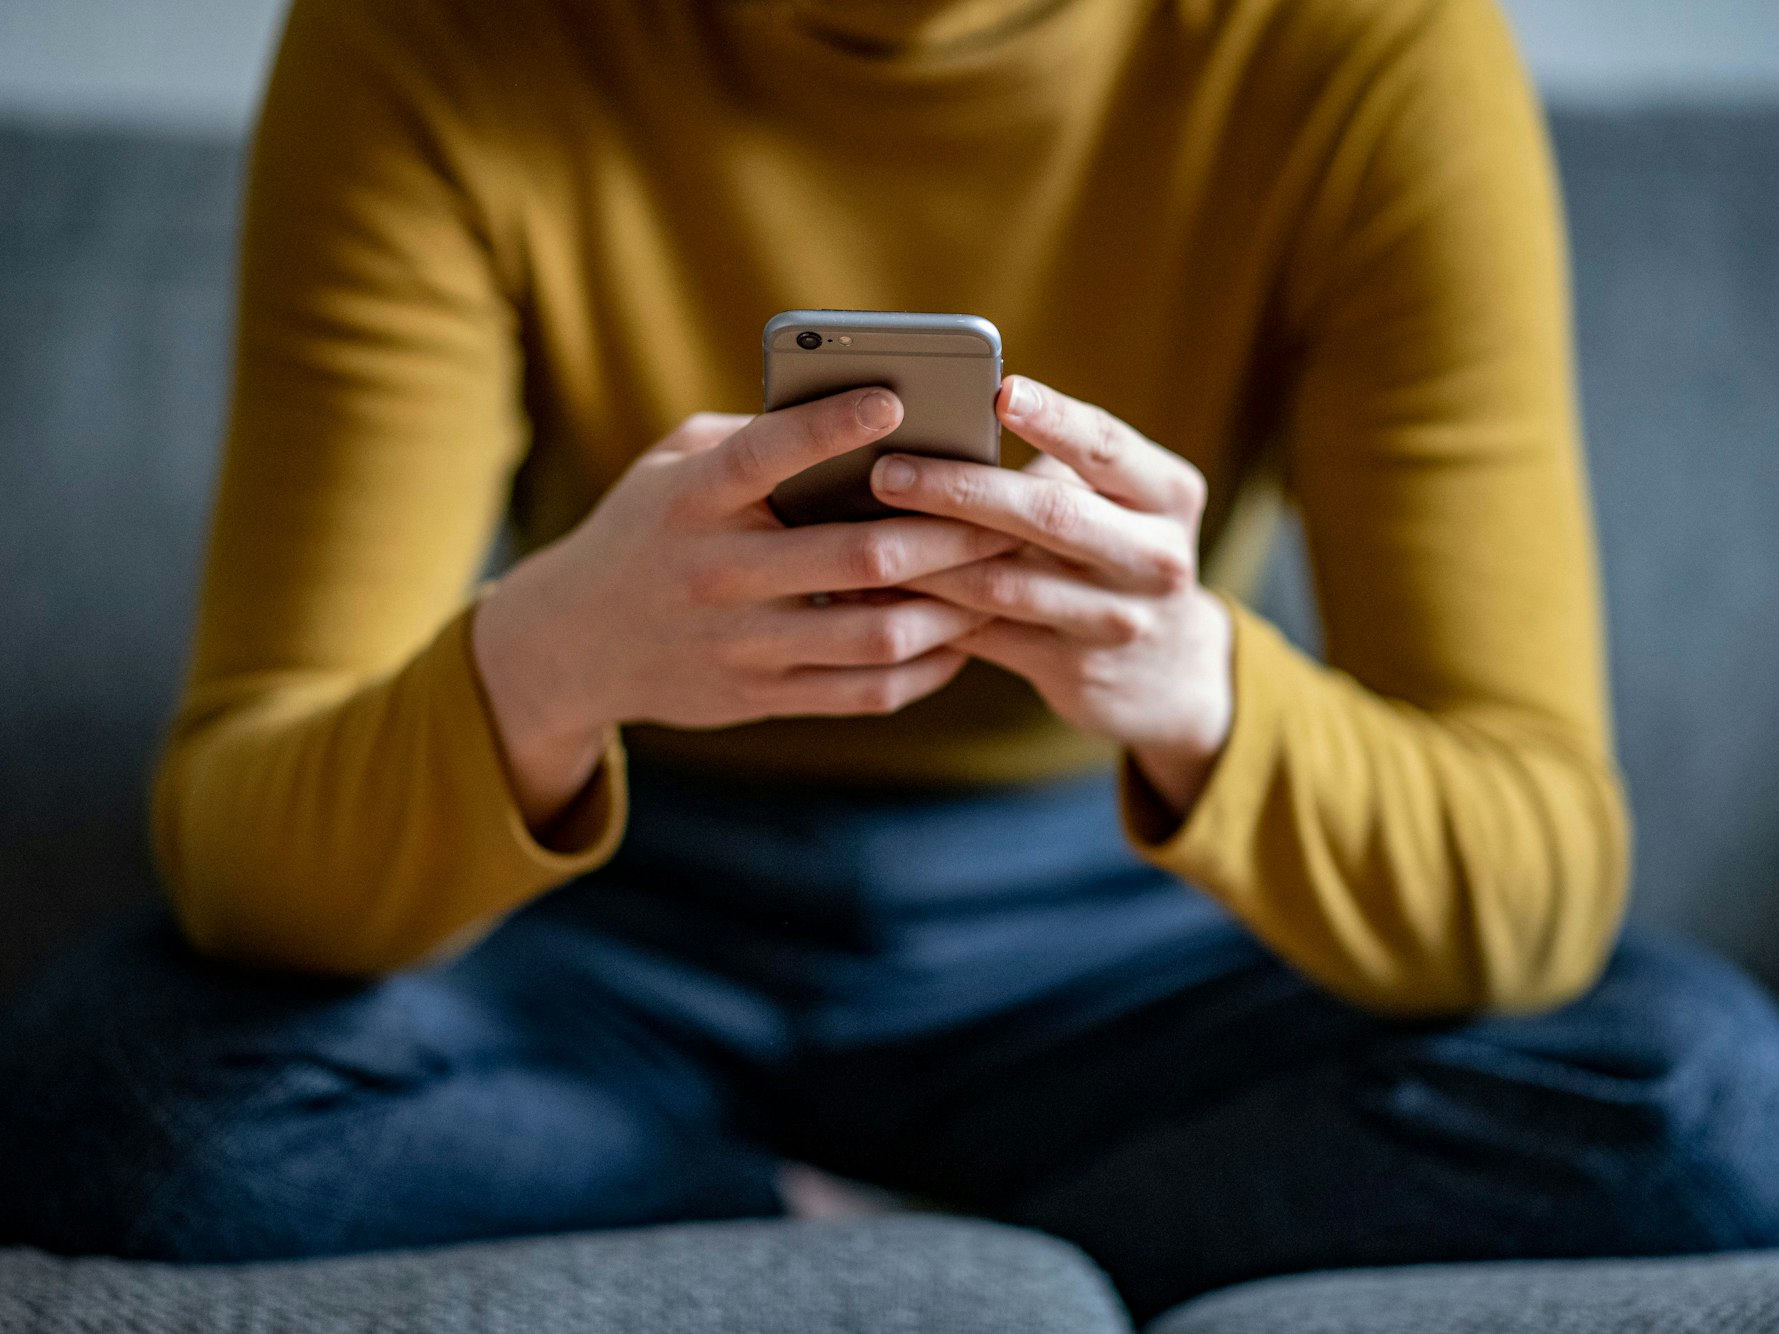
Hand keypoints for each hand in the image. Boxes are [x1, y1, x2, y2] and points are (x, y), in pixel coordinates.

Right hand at [474, 388, 1019, 830]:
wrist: (571, 643)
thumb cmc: (646, 529)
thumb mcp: (672, 466)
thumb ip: (751, 439)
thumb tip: (858, 414)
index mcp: (691, 501)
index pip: (765, 455)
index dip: (833, 427)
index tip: (898, 399)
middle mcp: (715, 575)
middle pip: (856, 558)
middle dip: (948, 534)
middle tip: (1008, 511)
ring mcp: (739, 646)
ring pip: (875, 635)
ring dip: (953, 607)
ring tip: (1000, 576)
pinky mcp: (759, 698)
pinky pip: (865, 692)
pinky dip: (926, 667)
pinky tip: (961, 638)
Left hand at [871, 376, 1233, 818]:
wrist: (1171, 671)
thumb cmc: (1119, 553)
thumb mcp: (1123, 505)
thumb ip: (1059, 473)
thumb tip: (942, 430)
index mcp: (1169, 495)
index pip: (1107, 446)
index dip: (1054, 418)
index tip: (1000, 390)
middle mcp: (1155, 557)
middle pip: (1049, 515)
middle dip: (960, 491)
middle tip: (887, 472)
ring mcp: (1116, 620)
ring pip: (1004, 583)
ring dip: (926, 557)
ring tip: (864, 532)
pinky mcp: (1074, 671)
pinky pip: (985, 635)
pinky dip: (927, 611)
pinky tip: (879, 590)